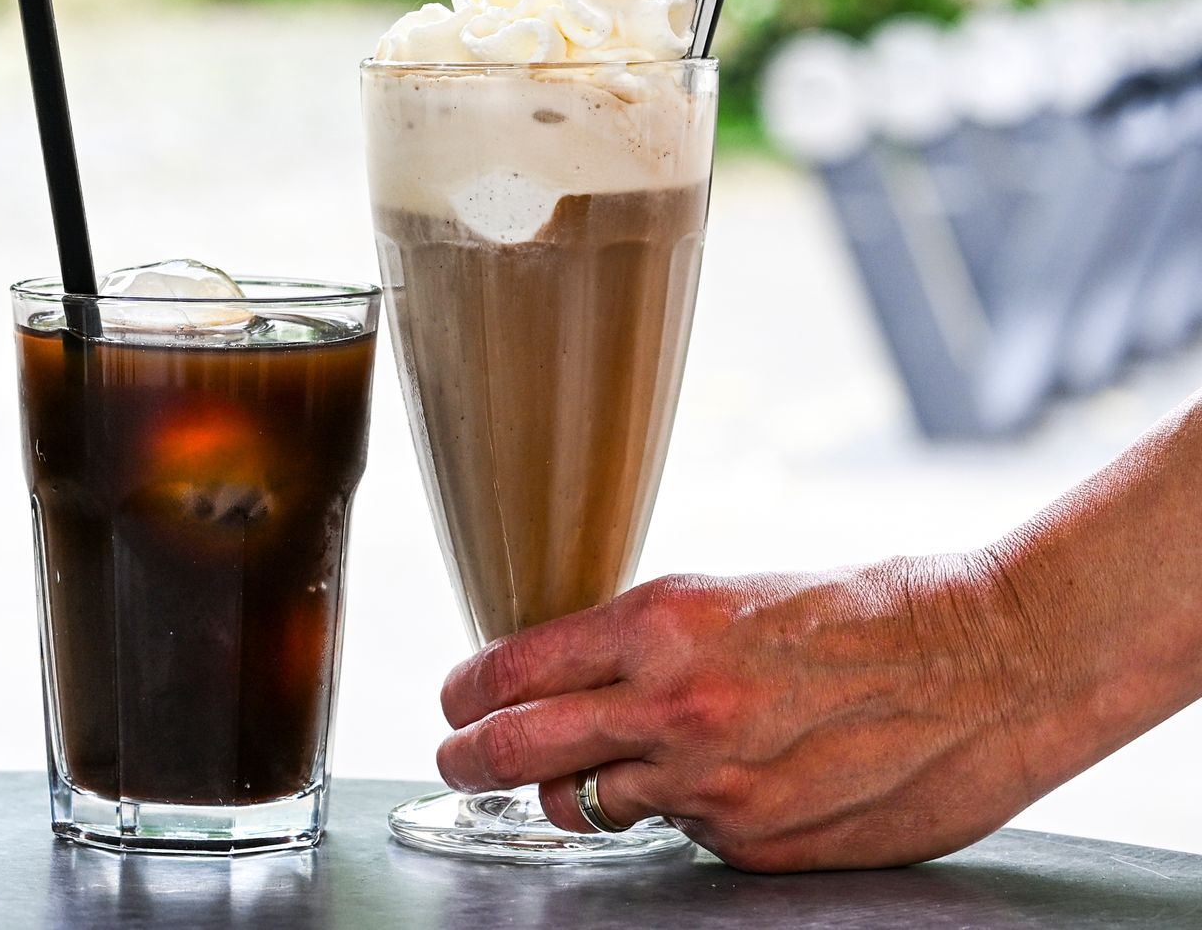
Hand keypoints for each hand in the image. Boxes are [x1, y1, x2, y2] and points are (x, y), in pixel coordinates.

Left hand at [435, 554, 1062, 871]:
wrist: (989, 664)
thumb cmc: (866, 614)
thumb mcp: (729, 597)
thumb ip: (643, 644)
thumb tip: (568, 678)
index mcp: (659, 625)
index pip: (511, 669)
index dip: (464, 691)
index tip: (453, 699)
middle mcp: (672, 707)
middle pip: (513, 750)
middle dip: (465, 758)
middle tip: (452, 759)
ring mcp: (711, 787)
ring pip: (585, 806)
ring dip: (573, 793)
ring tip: (582, 776)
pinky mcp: (752, 845)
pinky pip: (678, 837)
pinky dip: (680, 815)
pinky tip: (722, 783)